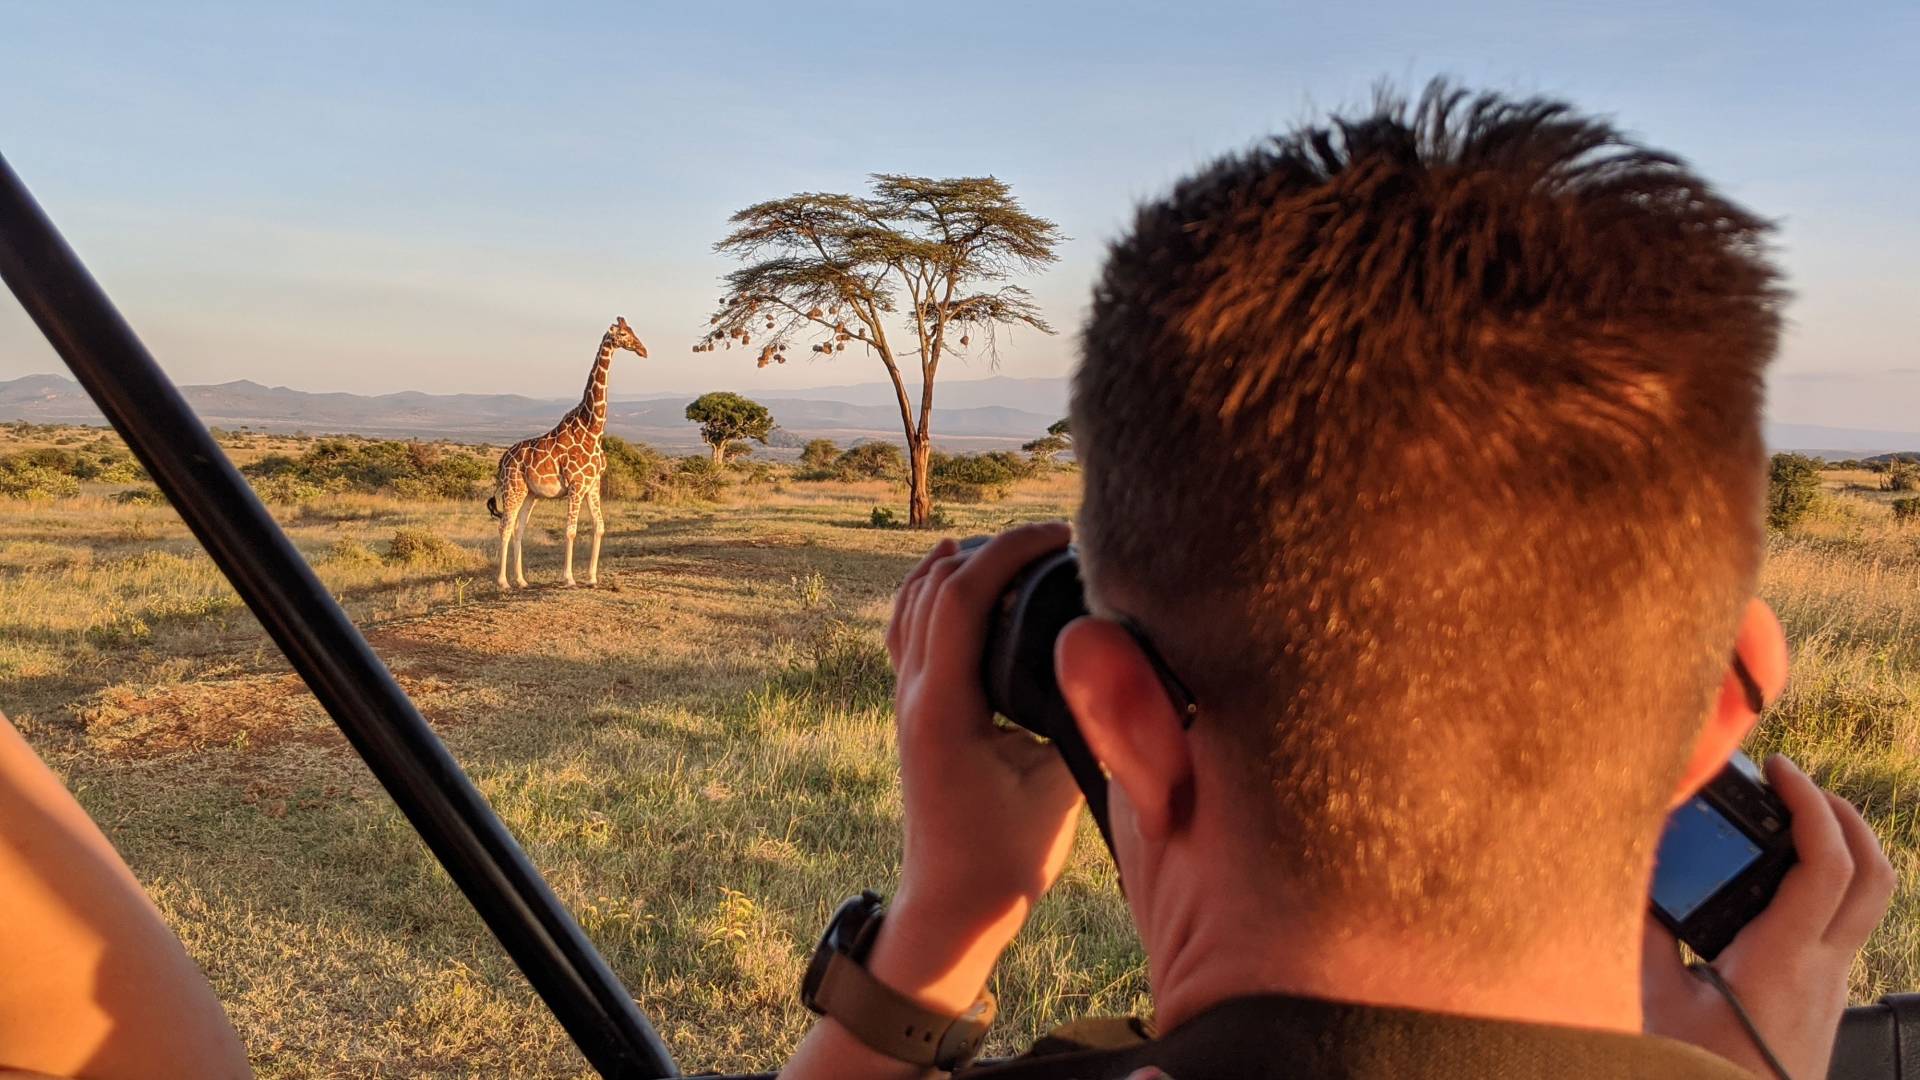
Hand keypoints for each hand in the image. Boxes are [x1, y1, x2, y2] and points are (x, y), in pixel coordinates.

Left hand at [867, 523, 1082, 1013]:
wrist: (952, 908)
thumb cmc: (1005, 858)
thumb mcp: (1058, 788)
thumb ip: (1085, 719)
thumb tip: (1121, 661)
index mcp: (941, 706)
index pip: (960, 594)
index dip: (1009, 549)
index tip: (1062, 534)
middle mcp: (912, 694)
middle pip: (935, 585)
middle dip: (993, 547)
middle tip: (1055, 538)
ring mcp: (905, 700)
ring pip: (913, 601)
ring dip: (961, 563)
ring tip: (1020, 548)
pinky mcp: (913, 709)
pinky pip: (909, 627)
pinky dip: (931, 589)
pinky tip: (955, 566)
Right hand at [1643, 755, 1894, 1078]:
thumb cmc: (1701, 1071)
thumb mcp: (1660, 998)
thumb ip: (1648, 933)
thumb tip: (1633, 876)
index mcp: (1784, 960)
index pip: (1827, 864)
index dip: (1810, 804)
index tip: (1779, 771)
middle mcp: (1824, 967)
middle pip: (1874, 872)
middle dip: (1843, 814)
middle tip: (1797, 785)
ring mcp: (1833, 981)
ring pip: (1869, 897)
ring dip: (1843, 846)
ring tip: (1790, 822)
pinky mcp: (1826, 991)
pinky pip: (1845, 921)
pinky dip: (1826, 882)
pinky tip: (1777, 879)